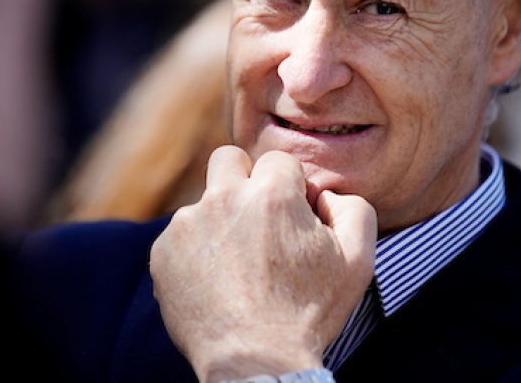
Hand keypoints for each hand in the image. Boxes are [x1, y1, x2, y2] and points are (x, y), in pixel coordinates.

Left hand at [150, 146, 376, 382]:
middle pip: (229, 159)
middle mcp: (223, 198)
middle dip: (244, 180)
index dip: (289, 188)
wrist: (254, 361)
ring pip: (205, 201)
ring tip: (238, 266)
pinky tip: (215, 283)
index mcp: (271, 193)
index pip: (278, 161)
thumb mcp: (357, 261)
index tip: (291, 219)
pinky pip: (180, 236)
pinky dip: (196, 251)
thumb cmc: (308, 313)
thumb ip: (353, 208)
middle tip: (257, 221)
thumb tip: (325, 193)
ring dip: (220, 221)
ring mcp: (187, 223)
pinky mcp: (163, 251)